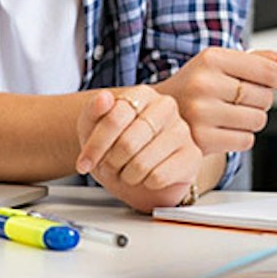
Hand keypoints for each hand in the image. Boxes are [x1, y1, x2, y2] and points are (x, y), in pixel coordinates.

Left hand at [74, 85, 201, 210]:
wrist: (136, 172)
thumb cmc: (116, 148)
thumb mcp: (93, 129)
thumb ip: (93, 112)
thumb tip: (103, 98)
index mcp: (143, 95)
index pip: (115, 116)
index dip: (95, 145)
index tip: (84, 162)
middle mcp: (166, 107)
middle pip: (128, 143)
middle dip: (110, 163)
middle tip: (109, 167)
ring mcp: (182, 131)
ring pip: (142, 163)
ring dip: (126, 176)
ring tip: (128, 171)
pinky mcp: (192, 156)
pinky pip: (158, 177)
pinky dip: (145, 183)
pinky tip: (146, 176)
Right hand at [154, 47, 276, 155]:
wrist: (159, 113)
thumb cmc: (199, 85)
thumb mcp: (226, 65)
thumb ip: (264, 61)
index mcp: (212, 57)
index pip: (266, 70)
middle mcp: (204, 82)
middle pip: (264, 97)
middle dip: (261, 101)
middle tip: (240, 100)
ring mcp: (200, 112)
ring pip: (258, 120)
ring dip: (252, 120)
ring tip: (230, 114)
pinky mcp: (201, 139)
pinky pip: (246, 141)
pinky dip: (242, 138)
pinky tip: (224, 130)